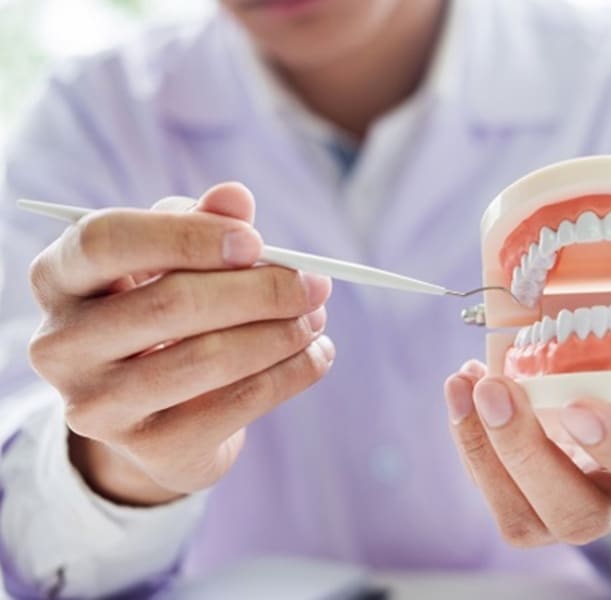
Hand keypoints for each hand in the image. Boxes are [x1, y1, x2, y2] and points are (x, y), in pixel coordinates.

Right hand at [28, 183, 334, 505]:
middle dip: (260, 290)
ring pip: (207, 359)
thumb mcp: (171, 261)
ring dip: (280, 334)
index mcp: (59, 278)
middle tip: (315, 284)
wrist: (153, 413)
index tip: (254, 242)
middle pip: (169, 303)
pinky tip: (317, 355)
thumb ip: (200, 224)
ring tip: (316, 317)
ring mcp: (98, 405)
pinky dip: (290, 375)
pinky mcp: (149, 448)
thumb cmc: (161, 313)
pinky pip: (236, 405)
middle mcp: (62, 344)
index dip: (186, 237)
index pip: (108, 241)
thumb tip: (235, 197)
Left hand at [443, 316, 610, 546]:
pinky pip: (493, 487)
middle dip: (526, 454)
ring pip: (523, 516)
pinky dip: (468, 438)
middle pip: (576, 514)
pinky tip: (464, 383)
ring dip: (482, 451)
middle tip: (496, 389)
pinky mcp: (530, 489)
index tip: (581, 405)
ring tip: (467, 384)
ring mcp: (573, 498)